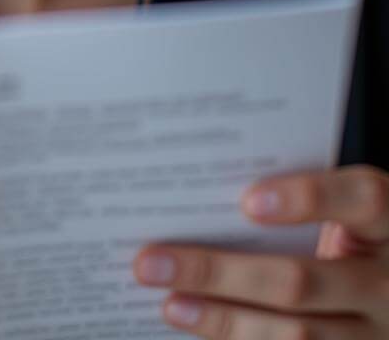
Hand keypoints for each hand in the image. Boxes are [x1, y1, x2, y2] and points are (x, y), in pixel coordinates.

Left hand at [131, 164, 388, 336]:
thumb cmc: (351, 232)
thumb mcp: (343, 212)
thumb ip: (296, 202)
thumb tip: (198, 192)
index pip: (364, 200)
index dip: (311, 197)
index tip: (248, 200)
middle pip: (303, 281)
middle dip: (218, 273)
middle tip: (151, 261)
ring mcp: (379, 335)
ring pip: (300, 336)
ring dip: (223, 321)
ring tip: (171, 304)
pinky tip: (200, 327)